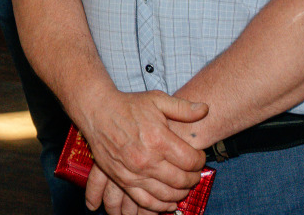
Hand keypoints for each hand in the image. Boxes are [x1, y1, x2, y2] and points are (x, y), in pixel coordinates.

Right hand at [79, 90, 207, 210]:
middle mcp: (147, 159)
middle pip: (181, 180)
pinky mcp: (123, 180)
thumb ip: (183, 107)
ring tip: (184, 186)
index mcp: (158, 139)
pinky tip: (169, 202)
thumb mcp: (157, 99)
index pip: (190, 160)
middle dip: (193, 178)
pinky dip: (160, 206)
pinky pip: (146, 201)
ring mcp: (134, 172)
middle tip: (195, 173)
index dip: (200, 160)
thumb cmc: (128, 105)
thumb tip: (206, 110)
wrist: (97, 111)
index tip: (199, 157)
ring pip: (166, 194)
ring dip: (180, 193)